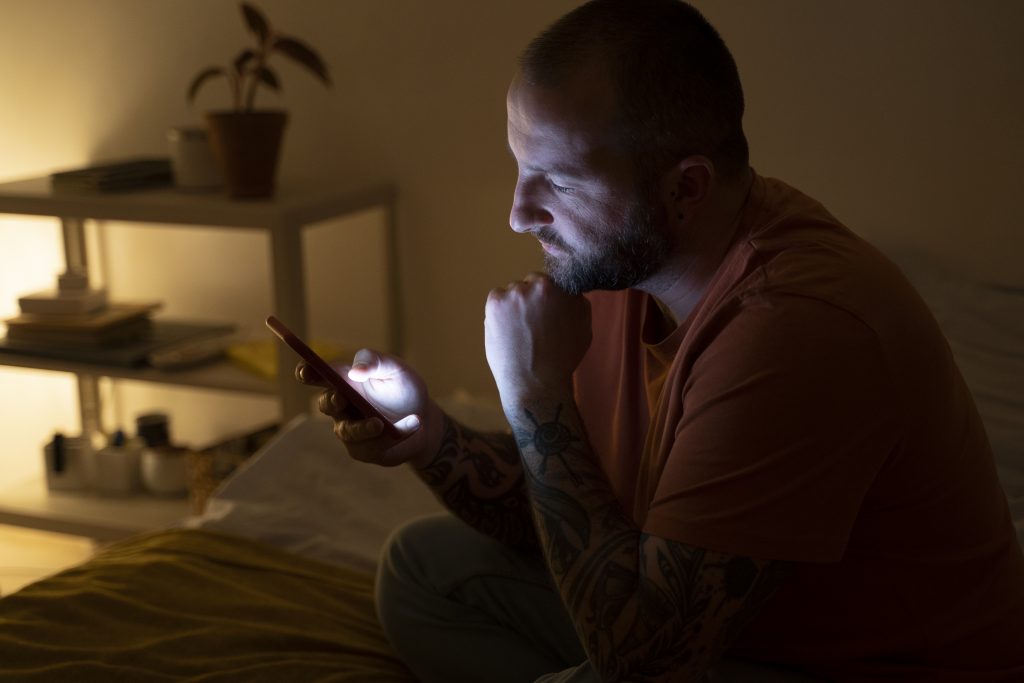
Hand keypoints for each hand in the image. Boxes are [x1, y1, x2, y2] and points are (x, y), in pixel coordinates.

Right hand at [296, 349, 444, 466]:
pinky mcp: (363, 450)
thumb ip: (375, 361)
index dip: (307, 372)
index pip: (317, 375)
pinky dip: (395, 434)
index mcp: (344, 380)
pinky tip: (414, 424)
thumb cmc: (403, 389)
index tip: (305, 371)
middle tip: (341, 397)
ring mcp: (349, 429)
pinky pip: (372, 446)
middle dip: (331, 401)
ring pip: (347, 430)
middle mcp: (341, 406)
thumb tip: (355, 371)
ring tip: (381, 424)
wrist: (425, 419)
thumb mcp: (395, 368)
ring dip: (364, 427)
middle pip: (326, 404)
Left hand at [484, 272, 591, 404]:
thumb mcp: (584, 327)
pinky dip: (499, 311)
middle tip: (531, 325)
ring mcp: (516, 293)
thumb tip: (568, 291)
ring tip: (519, 332)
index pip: (551, 282)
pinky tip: (507, 330)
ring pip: (513, 291)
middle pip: (531, 283)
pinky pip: (497, 297)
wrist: (537, 382)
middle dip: (530, 299)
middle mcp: (540, 285)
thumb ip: (577, 302)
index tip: (544, 314)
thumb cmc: (562, 359)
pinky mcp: (496, 303)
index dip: (547, 300)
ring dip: (514, 305)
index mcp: (563, 288)